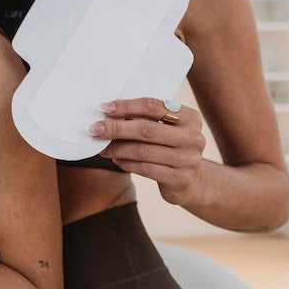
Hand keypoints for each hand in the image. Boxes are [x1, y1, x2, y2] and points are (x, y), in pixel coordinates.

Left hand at [88, 98, 205, 206]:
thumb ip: (143, 120)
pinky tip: (117, 160)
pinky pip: (146, 169)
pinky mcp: (181, 179)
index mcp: (190, 117)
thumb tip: (107, 115)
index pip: (153, 106)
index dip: (126, 106)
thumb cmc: (170, 148)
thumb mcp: (164, 130)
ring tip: (103, 148)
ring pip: (143, 151)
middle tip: (95, 129)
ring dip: (118, 149)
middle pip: (147, 129)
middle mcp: (193, 137)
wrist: (193, 182)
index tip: (104, 108)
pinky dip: (127, 163)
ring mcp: (189, 159)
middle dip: (117, 128)